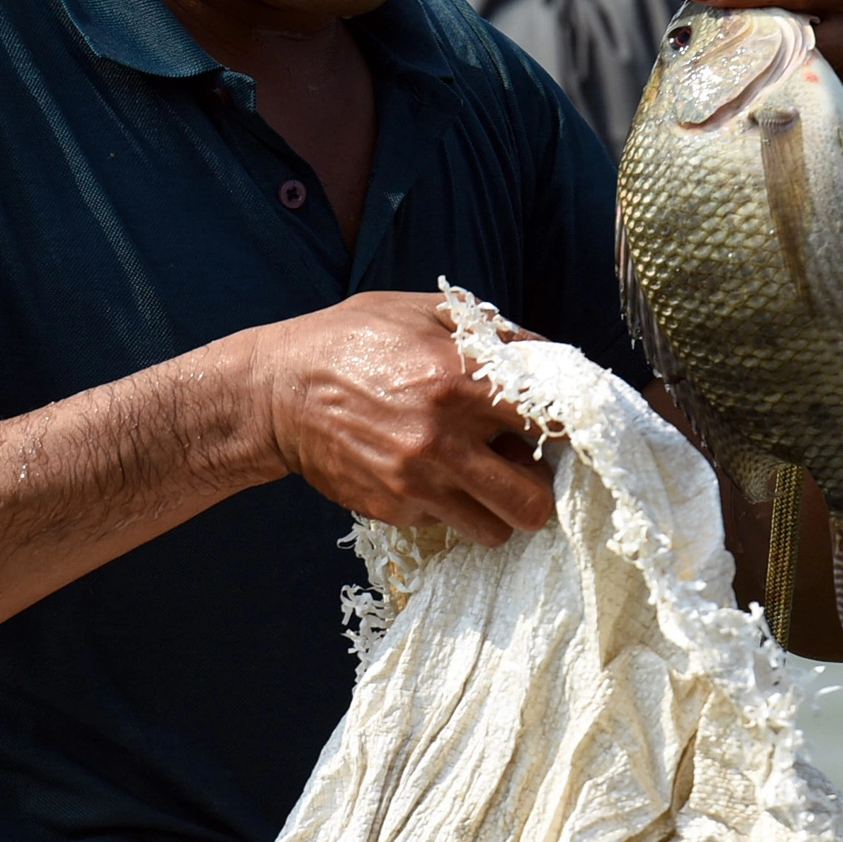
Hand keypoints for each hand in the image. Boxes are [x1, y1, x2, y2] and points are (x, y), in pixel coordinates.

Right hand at [255, 292, 553, 546]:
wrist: (276, 392)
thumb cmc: (352, 341)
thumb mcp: (421, 312)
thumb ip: (492, 331)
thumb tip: (551, 354)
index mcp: (459, 380)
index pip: (550, 420)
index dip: (566, 427)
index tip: (562, 427)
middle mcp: (442, 439)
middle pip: (533, 503)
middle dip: (540, 489)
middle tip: (528, 468)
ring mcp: (416, 483)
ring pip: (495, 529)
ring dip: (498, 507)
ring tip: (483, 477)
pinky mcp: (393, 509)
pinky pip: (447, 524)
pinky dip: (451, 507)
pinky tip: (432, 474)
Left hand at [684, 0, 842, 99]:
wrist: (839, 32)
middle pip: (797, 36)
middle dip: (741, 32)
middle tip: (689, 30)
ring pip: (788, 77)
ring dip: (741, 67)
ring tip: (707, 56)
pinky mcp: (837, 113)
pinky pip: (785, 103)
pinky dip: (751, 91)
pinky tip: (726, 84)